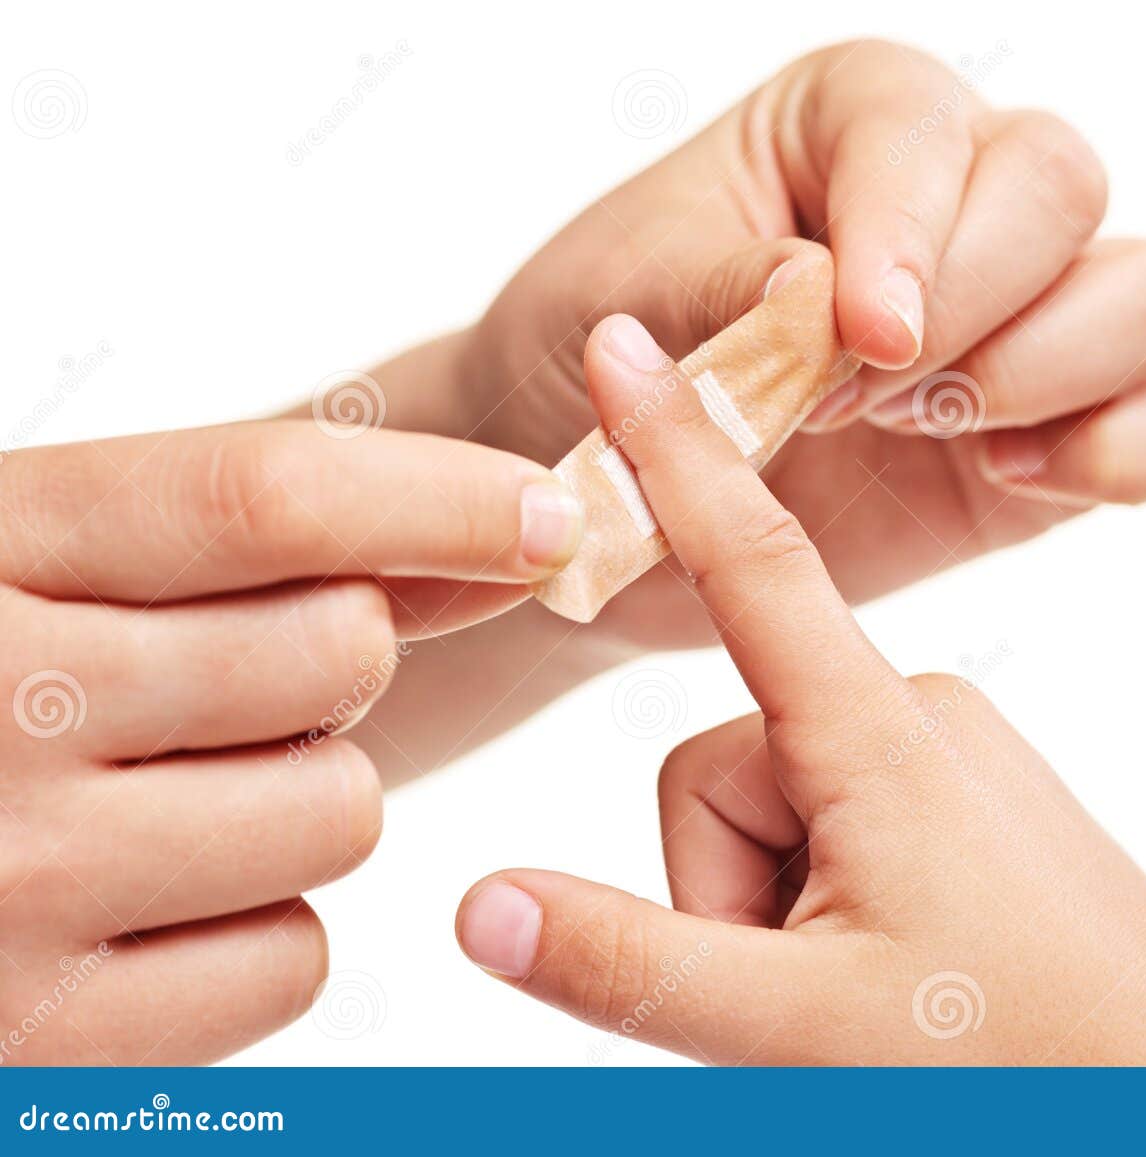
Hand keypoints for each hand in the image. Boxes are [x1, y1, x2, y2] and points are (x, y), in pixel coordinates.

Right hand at [0, 420, 578, 1063]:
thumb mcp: (55, 568)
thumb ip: (263, 540)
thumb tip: (519, 533)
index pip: (265, 497)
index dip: (441, 498)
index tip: (549, 514)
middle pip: (337, 654)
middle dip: (335, 660)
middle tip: (228, 685)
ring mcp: (17, 886)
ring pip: (340, 811)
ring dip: (302, 799)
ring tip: (174, 798)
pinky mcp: (50, 1042)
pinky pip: (293, 957)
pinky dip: (258, 929)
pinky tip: (153, 906)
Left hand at [447, 39, 1145, 648]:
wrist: (616, 494)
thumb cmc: (597, 362)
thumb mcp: (625, 304)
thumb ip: (732, 292)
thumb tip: (834, 295)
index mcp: (856, 122)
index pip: (934, 136)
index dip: (911, 238)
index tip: (859, 344)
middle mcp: (966, 196)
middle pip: (1067, 191)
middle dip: (972, 311)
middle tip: (855, 402)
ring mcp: (1030, 316)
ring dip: (1051, 377)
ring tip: (921, 437)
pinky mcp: (1062, 428)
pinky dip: (1137, 452)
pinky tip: (1011, 480)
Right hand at [452, 321, 1145, 1064]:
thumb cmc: (1018, 1067)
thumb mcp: (800, 1029)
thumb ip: (627, 965)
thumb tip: (476, 904)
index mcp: (879, 738)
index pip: (752, 560)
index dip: (672, 448)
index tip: (623, 340)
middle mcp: (921, 714)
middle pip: (727, 770)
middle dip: (727, 891)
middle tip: (810, 997)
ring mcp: (952, 756)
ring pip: (778, 805)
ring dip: (779, 912)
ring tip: (865, 995)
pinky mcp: (969, 796)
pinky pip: (843, 818)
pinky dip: (830, 901)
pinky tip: (899, 972)